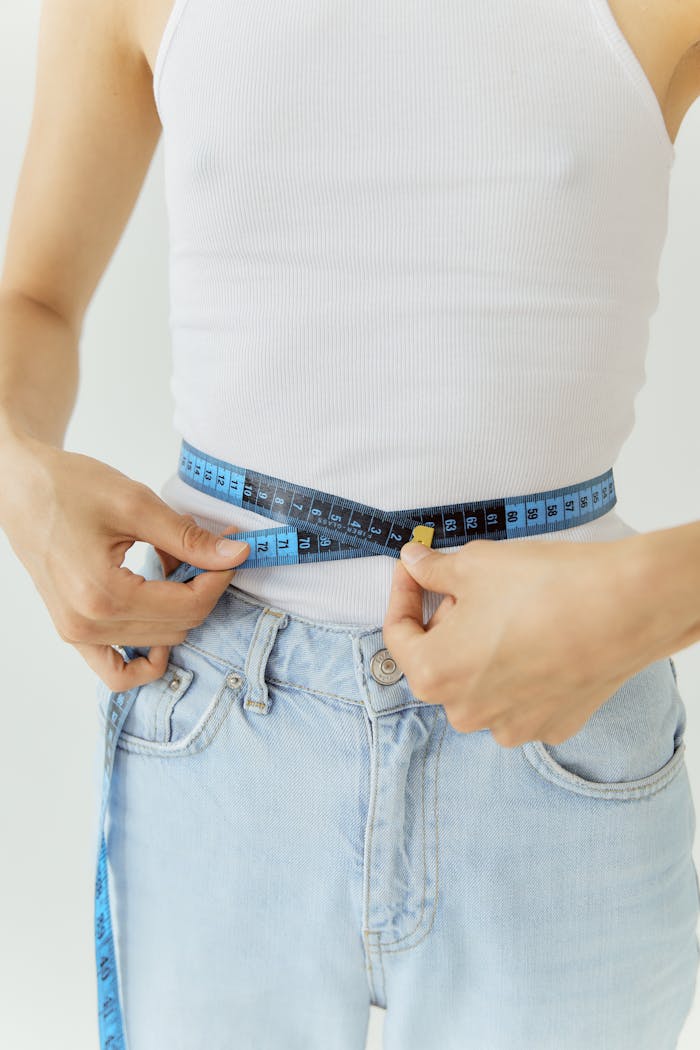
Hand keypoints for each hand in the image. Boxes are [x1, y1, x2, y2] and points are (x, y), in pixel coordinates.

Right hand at [1, 438, 249, 690]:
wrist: (21, 487)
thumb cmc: (69, 488)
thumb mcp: (136, 504)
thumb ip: (189, 538)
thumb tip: (236, 555)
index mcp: (103, 594)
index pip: (188, 606)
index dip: (219, 578)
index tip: (233, 550)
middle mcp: (87, 624)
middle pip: (178, 627)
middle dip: (201, 589)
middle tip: (199, 549)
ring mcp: (77, 634)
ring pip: (158, 643)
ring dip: (178, 609)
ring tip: (169, 565)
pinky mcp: (73, 633)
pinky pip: (116, 672)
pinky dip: (145, 658)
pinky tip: (161, 624)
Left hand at [382, 535, 654, 747]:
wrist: (624, 607)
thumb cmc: (543, 584)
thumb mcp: (474, 564)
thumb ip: (433, 570)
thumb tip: (413, 563)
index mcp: (435, 674)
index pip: (397, 634)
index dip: (402, 593)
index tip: (413, 569)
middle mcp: (466, 712)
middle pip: (440, 662)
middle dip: (449, 623)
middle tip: (473, 586)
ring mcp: (512, 725)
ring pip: (481, 683)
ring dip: (485, 651)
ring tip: (512, 612)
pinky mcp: (552, 725)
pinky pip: (522, 697)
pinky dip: (523, 671)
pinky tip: (543, 639)